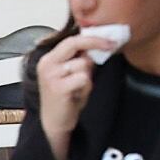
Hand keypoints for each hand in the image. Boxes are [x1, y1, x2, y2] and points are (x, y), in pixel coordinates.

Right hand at [33, 28, 108, 154]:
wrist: (55, 121)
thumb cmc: (67, 96)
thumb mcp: (73, 74)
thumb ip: (81, 60)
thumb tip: (100, 45)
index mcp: (49, 59)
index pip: (71, 40)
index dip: (92, 38)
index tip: (110, 39)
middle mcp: (47, 64)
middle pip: (74, 43)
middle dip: (95, 43)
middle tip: (112, 45)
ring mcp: (50, 75)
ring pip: (83, 63)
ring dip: (88, 75)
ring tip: (79, 86)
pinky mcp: (57, 87)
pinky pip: (83, 78)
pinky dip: (86, 86)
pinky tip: (77, 94)